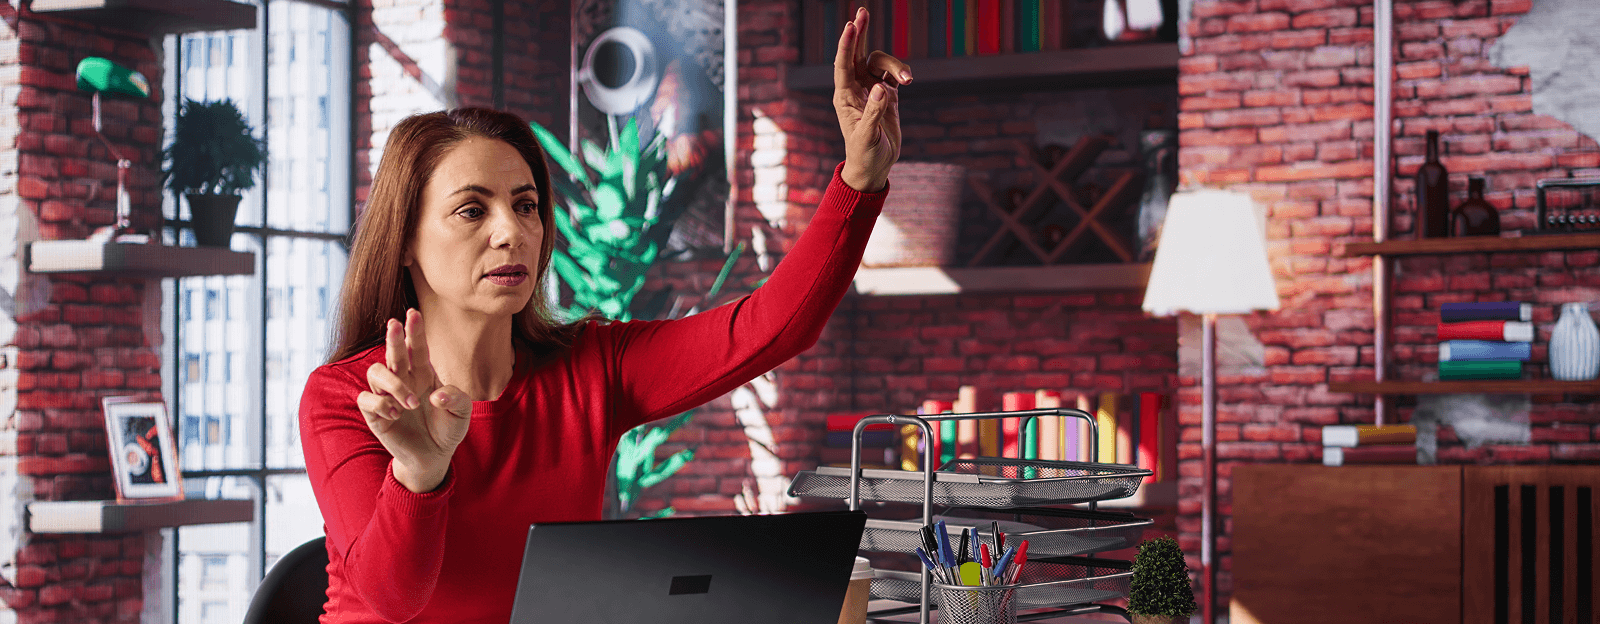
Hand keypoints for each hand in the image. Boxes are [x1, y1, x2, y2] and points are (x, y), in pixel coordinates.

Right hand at [356, 309, 472, 492]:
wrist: (434, 457)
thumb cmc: (448, 428)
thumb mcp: (462, 413)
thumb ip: (456, 399)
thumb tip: (435, 395)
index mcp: (424, 374)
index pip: (416, 348)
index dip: (414, 331)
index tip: (413, 313)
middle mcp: (403, 380)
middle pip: (393, 354)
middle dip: (393, 338)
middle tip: (394, 324)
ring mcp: (386, 396)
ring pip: (376, 373)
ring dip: (393, 384)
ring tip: (410, 403)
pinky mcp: (375, 415)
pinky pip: (366, 400)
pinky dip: (381, 404)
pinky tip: (396, 414)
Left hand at [834, 7, 908, 192]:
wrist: (874, 166)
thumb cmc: (864, 154)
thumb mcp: (867, 136)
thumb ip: (874, 111)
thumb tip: (882, 87)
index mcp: (845, 96)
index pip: (843, 64)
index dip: (846, 44)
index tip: (851, 26)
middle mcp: (856, 88)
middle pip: (857, 54)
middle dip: (860, 33)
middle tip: (862, 12)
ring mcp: (872, 90)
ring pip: (881, 64)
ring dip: (896, 66)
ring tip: (908, 80)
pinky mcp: (887, 96)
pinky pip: (894, 75)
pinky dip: (902, 73)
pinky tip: (908, 81)